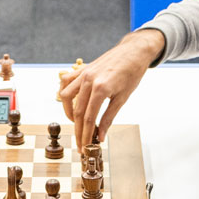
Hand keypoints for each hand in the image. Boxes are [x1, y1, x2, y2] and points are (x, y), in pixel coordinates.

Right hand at [60, 28, 165, 147]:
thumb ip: (108, 118)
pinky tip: (71, 103)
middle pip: (77, 111)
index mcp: (101, 88)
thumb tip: (100, 136)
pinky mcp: (82, 69)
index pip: (88, 118)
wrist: (133, 52)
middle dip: (78, 130)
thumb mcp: (122, 98)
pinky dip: (65, 94)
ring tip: (77, 123)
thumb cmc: (132, 73)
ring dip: (69, 113)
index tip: (85, 146)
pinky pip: (66, 82)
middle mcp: (88, 80)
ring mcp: (83, 73)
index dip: (85, 135)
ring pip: (67, 97)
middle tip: (80, 143)